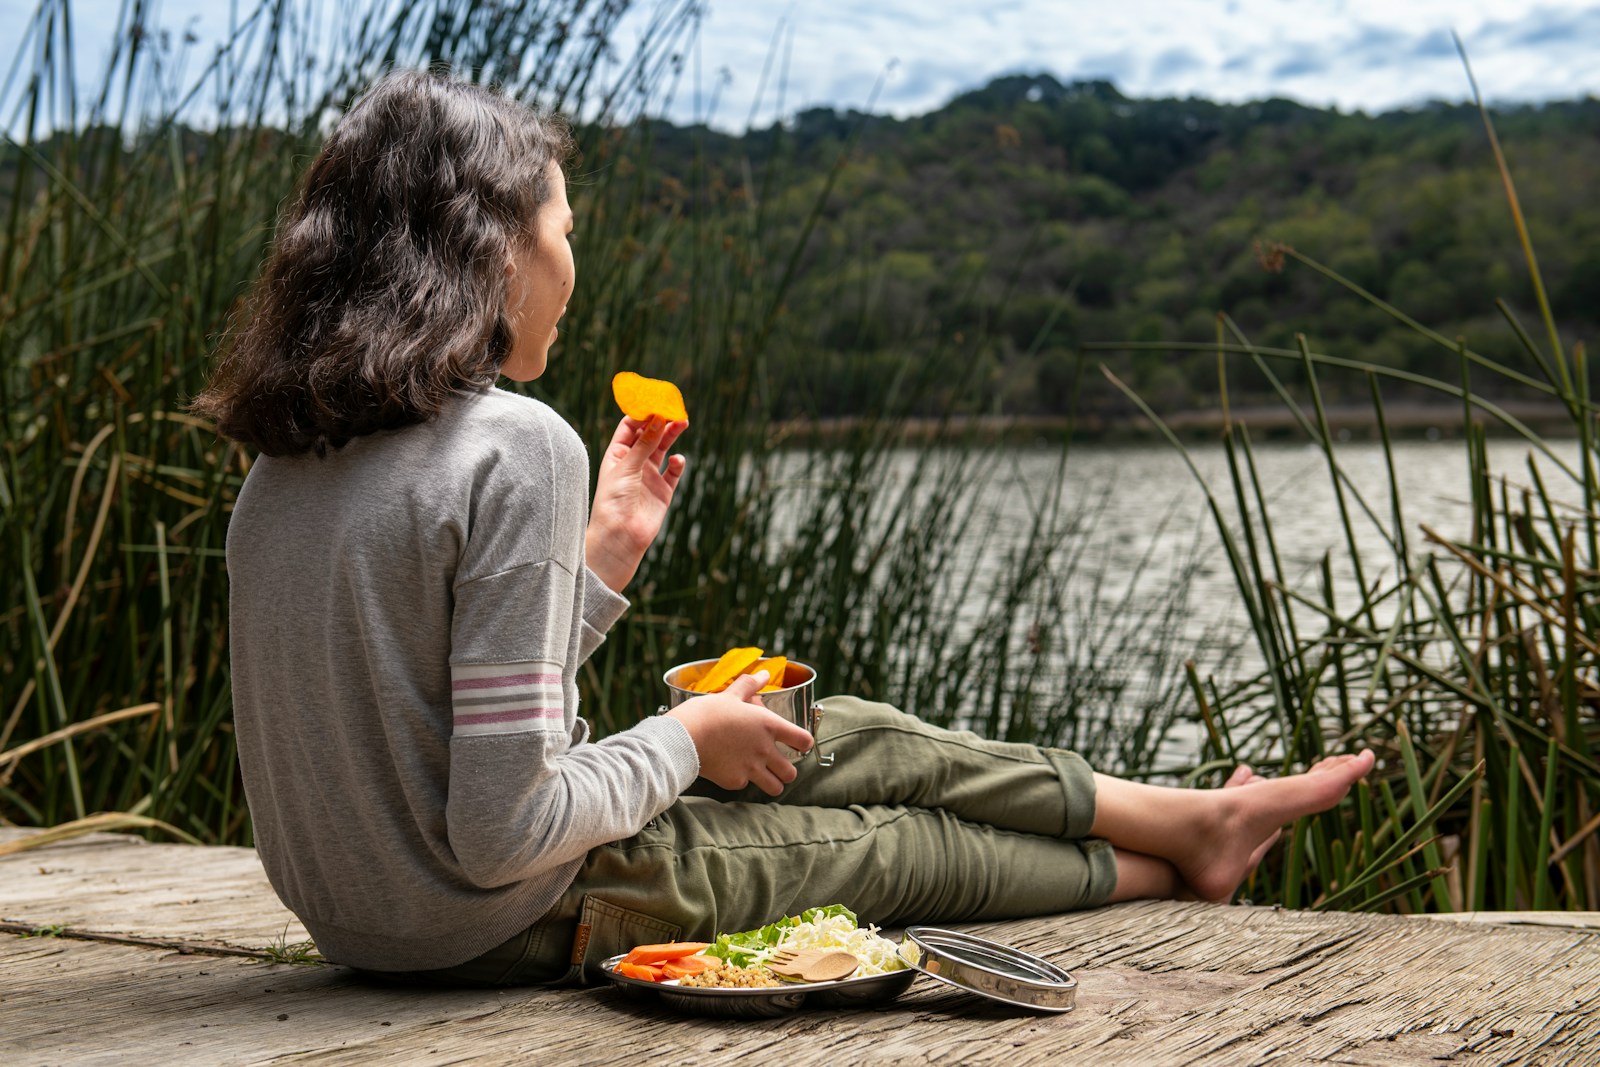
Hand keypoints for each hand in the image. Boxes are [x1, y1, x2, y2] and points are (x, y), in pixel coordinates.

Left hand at [586, 416, 686, 592]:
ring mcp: (649, 476)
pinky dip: (678, 463)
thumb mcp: (627, 467)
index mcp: (617, 454)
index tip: (655, 401)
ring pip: (663, 449)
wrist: (619, 538)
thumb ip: (644, 443)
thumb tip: (659, 417)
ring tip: (683, 422)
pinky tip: (678, 460)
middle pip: (650, 434)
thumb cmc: (613, 502)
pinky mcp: (663, 492)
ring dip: (672, 435)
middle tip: (675, 409)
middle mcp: (634, 463)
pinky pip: (674, 472)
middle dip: (662, 421)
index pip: (630, 426)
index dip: (642, 413)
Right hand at [664, 673, 814, 794]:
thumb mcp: (731, 695)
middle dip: (786, 771)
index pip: (803, 740)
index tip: (797, 743)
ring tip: (762, 775)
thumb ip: (750, 685)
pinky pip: (745, 785)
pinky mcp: (734, 781)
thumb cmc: (707, 713)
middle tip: (776, 764)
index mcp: (768, 725)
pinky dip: (741, 779)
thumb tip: (763, 673)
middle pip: (791, 773)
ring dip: (771, 782)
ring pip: (775, 788)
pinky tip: (730, 768)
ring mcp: (751, 768)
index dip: (803, 743)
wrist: (684, 736)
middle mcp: (764, 749)